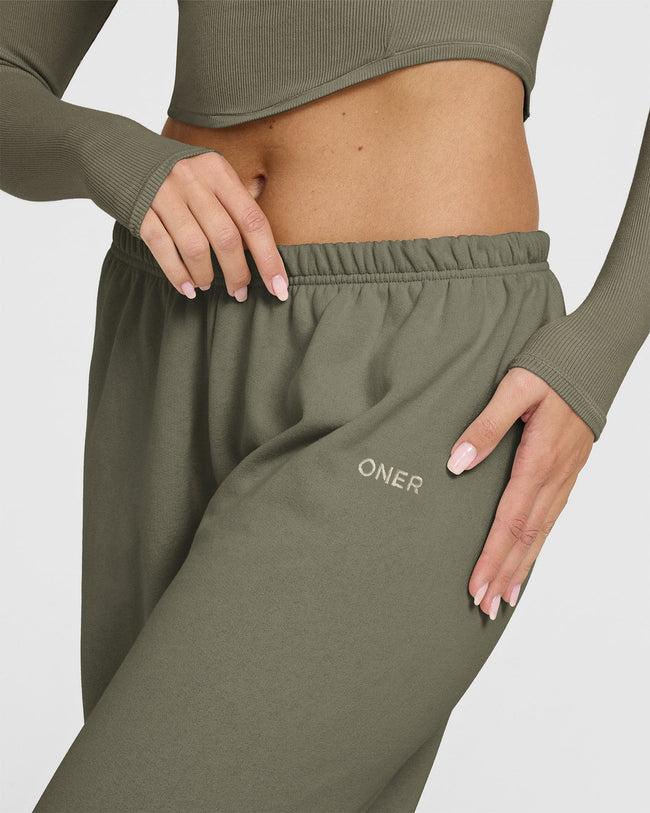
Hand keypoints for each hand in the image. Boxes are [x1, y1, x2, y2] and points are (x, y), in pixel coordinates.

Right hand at [139, 152, 288, 302]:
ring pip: (195, 247)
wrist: (121, 153)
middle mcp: (193, 180)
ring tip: (209, 286)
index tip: (279, 287)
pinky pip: (163, 249)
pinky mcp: (139, 210)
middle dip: (238, 272)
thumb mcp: (211, 177)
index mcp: (218, 172)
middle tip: (239, 292)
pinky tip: (187, 288)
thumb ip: (234, 205)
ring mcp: (164, 194)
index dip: (269, 259)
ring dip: (206, 276)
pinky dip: (177, 274)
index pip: (253, 221)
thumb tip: (262, 252)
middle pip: (226, 238)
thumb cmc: (180, 176)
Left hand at [446, 367, 594, 618]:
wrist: (594, 354)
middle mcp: (554, 475)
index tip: (476, 586)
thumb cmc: (552, 365)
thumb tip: (457, 463)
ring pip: (541, 532)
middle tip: (485, 608)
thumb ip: (486, 425)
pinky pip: (552, 517)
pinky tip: (529, 556)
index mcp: (538, 460)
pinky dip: (538, 543)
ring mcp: (564, 475)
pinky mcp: (567, 470)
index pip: (510, 521)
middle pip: (526, 536)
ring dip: (522, 566)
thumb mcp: (515, 387)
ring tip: (505, 598)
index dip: (492, 557)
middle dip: (504, 574)